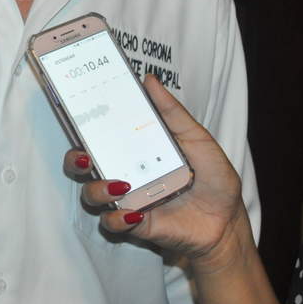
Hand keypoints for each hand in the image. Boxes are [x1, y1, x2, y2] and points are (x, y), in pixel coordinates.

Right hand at [62, 74, 250, 270]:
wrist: (227, 222)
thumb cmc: (213, 178)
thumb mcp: (197, 139)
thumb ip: (173, 112)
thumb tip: (149, 79)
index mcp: (135, 149)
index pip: (100, 135)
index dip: (83, 125)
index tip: (80, 114)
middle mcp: (124, 172)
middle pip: (82, 165)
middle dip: (75, 160)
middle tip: (85, 156)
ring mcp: (127, 199)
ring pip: (90, 194)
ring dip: (96, 189)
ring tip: (119, 184)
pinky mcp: (133, 224)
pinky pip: (111, 223)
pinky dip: (117, 218)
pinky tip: (134, 212)